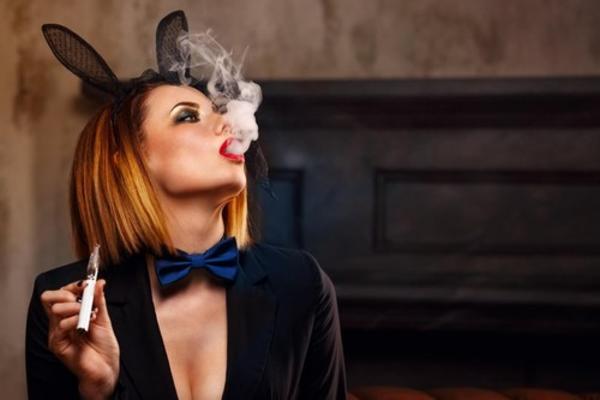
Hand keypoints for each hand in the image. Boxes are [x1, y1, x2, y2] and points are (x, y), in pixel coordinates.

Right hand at [40, 279, 119, 398]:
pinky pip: (60, 326)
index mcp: (69, 314)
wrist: (106, 368)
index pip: (60, 293)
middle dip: (68, 293)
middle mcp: (60, 322)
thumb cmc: (104, 347)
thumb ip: (99, 300)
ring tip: (89, 315)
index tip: (87, 285)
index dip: (72, 286)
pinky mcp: (58, 344)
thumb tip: (98, 282)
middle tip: (84, 300)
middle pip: (49, 297)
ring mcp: (57, 333)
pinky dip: (74, 320)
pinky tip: (85, 324)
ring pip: (55, 309)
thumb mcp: (103, 318)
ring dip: (74, 307)